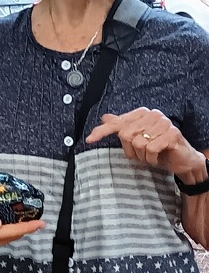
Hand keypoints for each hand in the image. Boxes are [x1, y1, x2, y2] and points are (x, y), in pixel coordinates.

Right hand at [0, 201, 43, 251]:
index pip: (12, 231)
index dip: (27, 227)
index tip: (41, 223)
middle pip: (12, 237)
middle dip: (26, 230)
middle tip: (39, 221)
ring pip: (7, 238)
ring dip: (19, 231)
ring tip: (29, 223)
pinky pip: (0, 238)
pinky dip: (9, 232)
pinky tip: (11, 226)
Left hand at [86, 108, 206, 179]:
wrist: (182, 159)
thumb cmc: (158, 148)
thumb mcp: (138, 138)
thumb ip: (122, 127)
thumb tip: (105, 117)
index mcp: (142, 113)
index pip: (117, 122)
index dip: (102, 131)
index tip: (89, 139)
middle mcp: (152, 114)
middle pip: (126, 135)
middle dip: (131, 151)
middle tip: (141, 156)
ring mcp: (163, 123)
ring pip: (138, 143)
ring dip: (142, 157)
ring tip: (150, 157)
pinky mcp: (172, 134)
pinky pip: (151, 149)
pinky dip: (151, 159)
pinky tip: (157, 158)